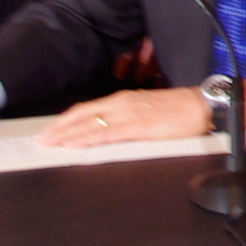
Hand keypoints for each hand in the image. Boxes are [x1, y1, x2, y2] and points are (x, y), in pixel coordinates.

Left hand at [37, 87, 210, 146]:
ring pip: (90, 124)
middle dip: (59, 128)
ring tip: (51, 144)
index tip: (51, 130)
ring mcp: (129, 114)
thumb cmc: (181, 110)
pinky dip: (88, 139)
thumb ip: (130, 119)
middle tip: (41, 140)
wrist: (203, 105)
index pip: (87, 109)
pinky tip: (77, 145)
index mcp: (124, 100)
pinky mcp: (139, 126)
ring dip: (68, 135)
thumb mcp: (149, 111)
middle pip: (82, 115)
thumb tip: (113, 131)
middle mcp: (122, 103)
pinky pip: (107, 133)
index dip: (66, 120)